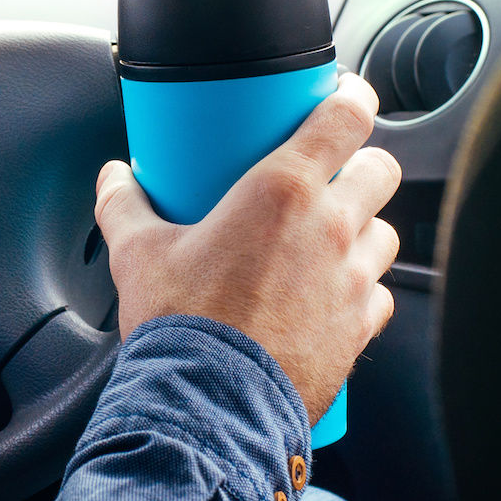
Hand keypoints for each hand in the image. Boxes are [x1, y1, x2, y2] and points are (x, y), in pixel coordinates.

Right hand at [96, 73, 400, 421]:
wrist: (209, 405)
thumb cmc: (181, 324)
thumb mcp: (139, 252)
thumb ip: (123, 204)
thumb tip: (113, 178)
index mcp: (282, 190)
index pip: (345, 119)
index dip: (353, 97)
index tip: (346, 95)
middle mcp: (330, 227)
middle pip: (381, 169)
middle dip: (363, 163)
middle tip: (332, 173)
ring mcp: (352, 278)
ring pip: (386, 231)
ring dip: (364, 226)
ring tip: (331, 236)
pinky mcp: (360, 326)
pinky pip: (380, 292)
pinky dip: (362, 286)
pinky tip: (331, 292)